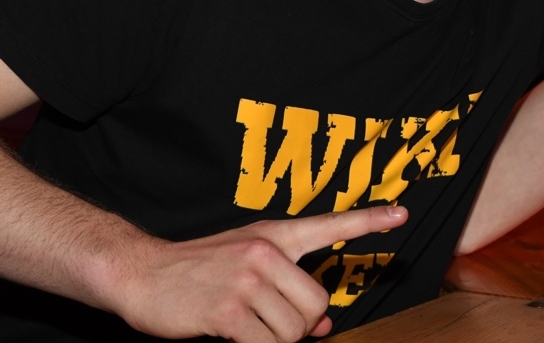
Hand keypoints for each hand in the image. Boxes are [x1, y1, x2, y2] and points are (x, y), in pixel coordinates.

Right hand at [114, 205, 407, 341]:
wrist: (141, 274)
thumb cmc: (200, 272)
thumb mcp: (249, 267)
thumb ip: (289, 288)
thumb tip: (327, 322)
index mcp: (275, 235)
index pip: (329, 223)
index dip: (368, 220)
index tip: (402, 213)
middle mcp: (266, 252)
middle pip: (318, 302)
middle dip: (305, 325)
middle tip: (275, 325)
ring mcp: (247, 279)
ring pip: (295, 329)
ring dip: (278, 341)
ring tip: (250, 330)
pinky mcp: (228, 309)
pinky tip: (236, 338)